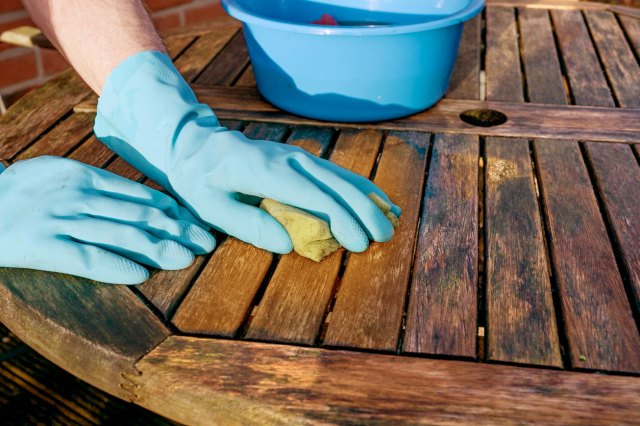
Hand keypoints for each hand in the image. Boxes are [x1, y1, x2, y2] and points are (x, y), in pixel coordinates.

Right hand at [0, 156, 214, 283]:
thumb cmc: (27, 191)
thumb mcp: (63, 173)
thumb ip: (103, 185)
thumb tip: (150, 203)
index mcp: (86, 175)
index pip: (143, 195)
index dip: (176, 212)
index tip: (198, 224)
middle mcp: (79, 195)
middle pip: (141, 215)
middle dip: (179, 230)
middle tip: (207, 242)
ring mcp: (62, 220)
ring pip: (123, 235)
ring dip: (159, 248)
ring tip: (186, 258)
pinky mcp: (45, 246)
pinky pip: (88, 258)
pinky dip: (117, 266)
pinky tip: (141, 274)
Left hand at [95, 51, 399, 252]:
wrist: (195, 144)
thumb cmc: (199, 179)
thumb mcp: (210, 207)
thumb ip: (248, 225)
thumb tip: (289, 244)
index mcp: (266, 171)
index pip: (314, 195)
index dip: (341, 219)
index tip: (359, 243)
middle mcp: (289, 158)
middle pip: (336, 184)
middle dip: (364, 210)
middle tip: (385, 237)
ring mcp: (297, 155)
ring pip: (340, 175)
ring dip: (367, 197)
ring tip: (391, 218)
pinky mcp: (300, 158)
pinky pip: (334, 172)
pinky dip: (357, 186)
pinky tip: (374, 198)